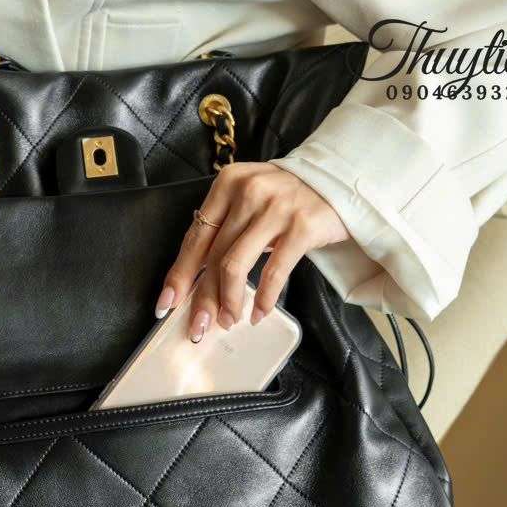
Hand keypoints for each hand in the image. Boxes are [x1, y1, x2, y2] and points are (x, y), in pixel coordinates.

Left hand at [155, 162, 349, 339]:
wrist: (339, 180)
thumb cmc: (287, 196)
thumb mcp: (250, 198)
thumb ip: (226, 226)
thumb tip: (197, 277)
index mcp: (227, 184)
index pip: (195, 236)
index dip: (179, 274)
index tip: (167, 303)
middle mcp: (247, 192)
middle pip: (212, 256)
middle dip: (202, 298)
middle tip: (198, 326)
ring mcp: (275, 209)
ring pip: (235, 266)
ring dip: (228, 301)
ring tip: (229, 321)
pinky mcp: (302, 227)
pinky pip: (273, 272)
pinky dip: (263, 299)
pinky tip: (258, 313)